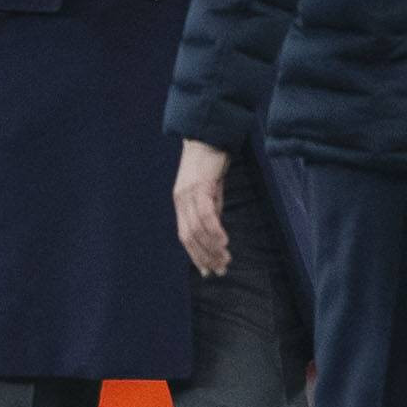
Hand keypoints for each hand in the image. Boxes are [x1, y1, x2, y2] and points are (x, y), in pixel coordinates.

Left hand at [173, 138, 232, 276]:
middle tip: (220, 270)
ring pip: (197, 229)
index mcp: (181, 202)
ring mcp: (189, 193)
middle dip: (204, 256)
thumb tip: (216, 232)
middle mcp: (181, 200)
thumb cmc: (211, 162)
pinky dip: (214, 230)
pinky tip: (224, 242)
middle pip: (189, 236)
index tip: (209, 271)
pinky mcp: (201, 186)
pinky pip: (206, 214)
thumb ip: (211, 210)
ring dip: (212, 247)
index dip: (196, 255)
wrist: (208, 135)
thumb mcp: (211, 191)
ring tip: (225, 259)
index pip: (185, 236)